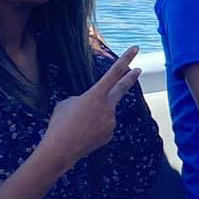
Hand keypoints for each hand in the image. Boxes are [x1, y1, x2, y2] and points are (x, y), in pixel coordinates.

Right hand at [39, 46, 140, 171]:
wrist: (60, 150)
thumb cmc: (60, 123)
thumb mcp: (67, 103)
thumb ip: (84, 100)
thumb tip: (93, 106)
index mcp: (97, 94)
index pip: (114, 72)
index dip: (126, 59)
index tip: (136, 48)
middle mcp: (108, 106)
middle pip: (122, 88)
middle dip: (130, 78)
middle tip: (139, 70)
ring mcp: (111, 121)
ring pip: (104, 113)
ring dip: (93, 115)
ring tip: (78, 125)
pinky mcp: (110, 134)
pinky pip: (103, 126)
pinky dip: (93, 128)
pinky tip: (82, 134)